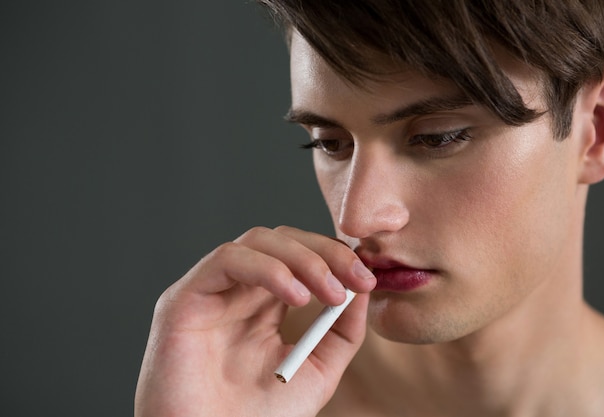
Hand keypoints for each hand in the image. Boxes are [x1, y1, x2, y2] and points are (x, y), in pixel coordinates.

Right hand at [134, 226, 375, 416]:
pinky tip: (296, 295)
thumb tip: (362, 290)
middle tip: (357, 278)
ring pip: (258, 241)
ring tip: (328, 292)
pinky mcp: (184, 297)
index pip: (299, 256)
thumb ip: (341, 332)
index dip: (334, 258)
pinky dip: (268, 268)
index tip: (367, 279)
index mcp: (263, 304)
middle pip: (282, 240)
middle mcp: (236, 291)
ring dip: (303, 258)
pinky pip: (228, 259)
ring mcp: (210, 291)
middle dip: (326, 252)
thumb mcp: (316, 371)